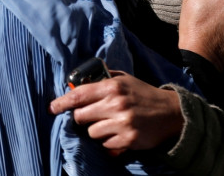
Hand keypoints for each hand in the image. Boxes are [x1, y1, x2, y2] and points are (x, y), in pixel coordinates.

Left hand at [48, 71, 182, 155]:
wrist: (171, 113)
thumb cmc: (143, 94)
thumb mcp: (124, 79)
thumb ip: (102, 79)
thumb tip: (78, 82)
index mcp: (112, 86)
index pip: (79, 95)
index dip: (62, 102)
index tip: (52, 108)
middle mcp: (116, 104)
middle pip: (80, 117)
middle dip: (82, 118)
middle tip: (91, 116)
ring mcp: (122, 123)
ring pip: (91, 133)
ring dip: (96, 131)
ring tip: (109, 125)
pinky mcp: (128, 140)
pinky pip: (105, 145)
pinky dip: (108, 142)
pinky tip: (118, 134)